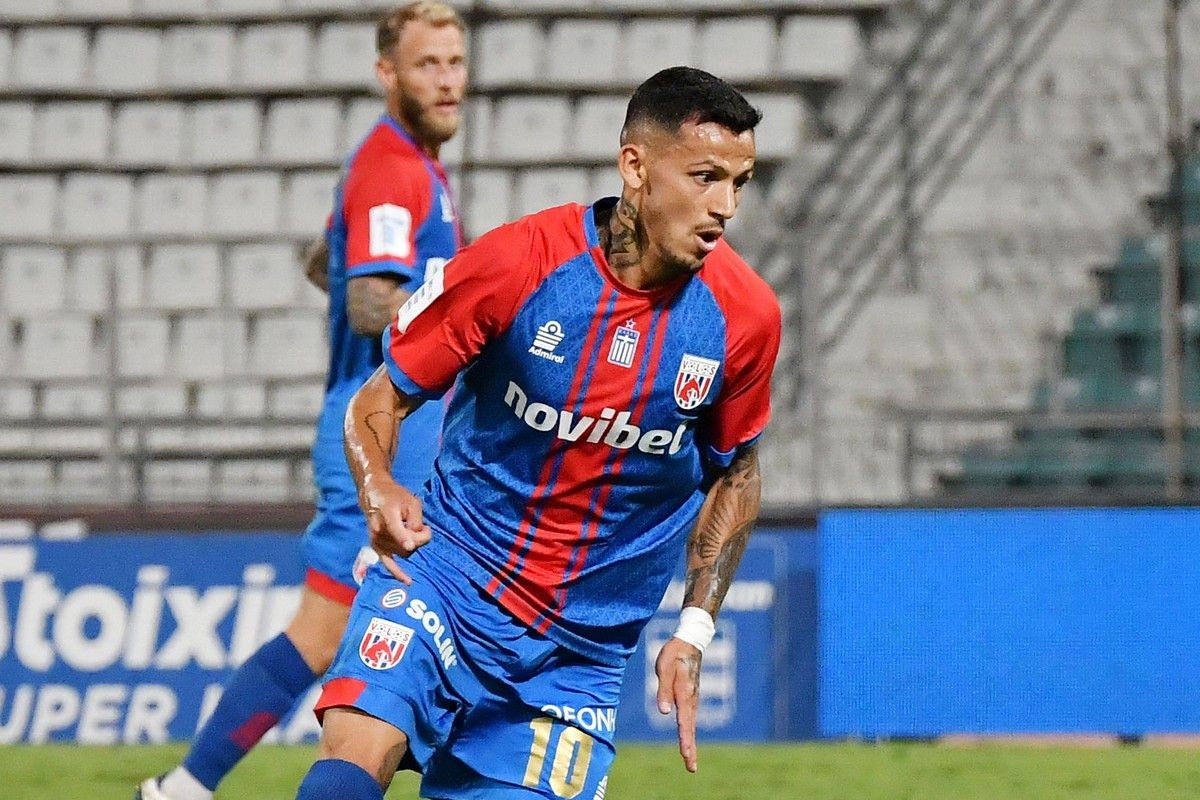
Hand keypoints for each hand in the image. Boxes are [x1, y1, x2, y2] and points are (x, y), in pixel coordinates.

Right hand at [362, 480, 430, 584]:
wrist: (373, 495)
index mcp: (387, 515)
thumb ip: (416, 520)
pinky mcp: (376, 547)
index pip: (396, 529)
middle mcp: (380, 530)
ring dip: (413, 546)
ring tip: (413, 531)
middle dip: (419, 538)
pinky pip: (388, 563)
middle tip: (425, 527)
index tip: (410, 545)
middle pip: (405, 544)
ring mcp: (377, 540)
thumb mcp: (411, 501)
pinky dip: (397, 572)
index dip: (405, 537)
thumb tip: (417, 540)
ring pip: (403, 552)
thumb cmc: (396, 496)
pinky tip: (407, 581)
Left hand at [654, 637, 701, 772]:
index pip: (684, 721)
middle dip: (690, 748)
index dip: (685, 739)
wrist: (690, 642)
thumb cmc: (674, 654)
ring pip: (691, 724)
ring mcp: (693, 699)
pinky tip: (688, 738)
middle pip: (690, 728)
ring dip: (690, 742)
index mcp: (684, 694)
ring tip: (689, 758)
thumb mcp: (664, 668)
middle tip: (691, 767)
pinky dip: (689, 731)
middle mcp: (691, 699)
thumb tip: (664, 711)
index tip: (686, 755)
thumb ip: (664, 690)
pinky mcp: (690, 697)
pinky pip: (690, 718)